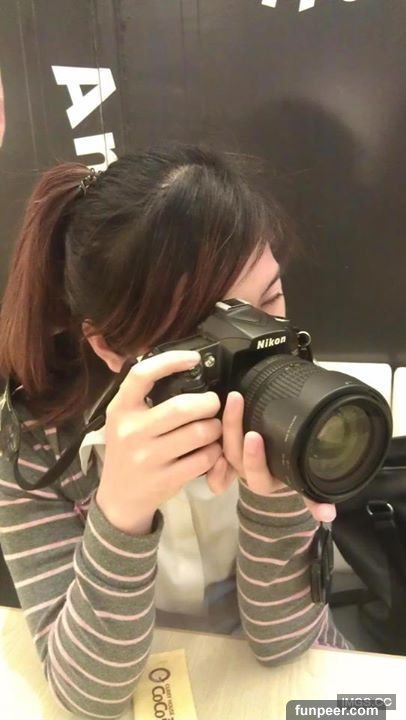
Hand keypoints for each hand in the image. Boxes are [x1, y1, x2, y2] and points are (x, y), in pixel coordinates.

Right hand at [97, 351, 223, 533]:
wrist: (119, 496)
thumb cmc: (128, 449)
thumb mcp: (124, 419)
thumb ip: (144, 397)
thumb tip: (182, 367)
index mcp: (121, 409)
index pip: (141, 375)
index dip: (170, 361)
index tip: (193, 359)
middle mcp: (131, 432)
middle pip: (182, 407)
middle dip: (208, 402)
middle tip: (213, 404)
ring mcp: (148, 458)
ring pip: (199, 433)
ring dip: (215, 428)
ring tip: (213, 428)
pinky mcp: (165, 479)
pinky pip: (204, 459)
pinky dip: (214, 452)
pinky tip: (210, 449)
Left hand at [211, 391, 335, 523]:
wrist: (280, 468)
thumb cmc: (293, 471)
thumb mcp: (303, 485)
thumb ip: (314, 498)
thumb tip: (329, 515)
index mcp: (264, 482)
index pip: (256, 474)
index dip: (253, 458)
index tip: (254, 436)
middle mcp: (245, 471)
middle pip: (234, 454)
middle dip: (234, 429)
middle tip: (239, 402)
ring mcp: (233, 458)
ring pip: (222, 442)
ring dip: (226, 420)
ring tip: (233, 397)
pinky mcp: (227, 445)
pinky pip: (213, 441)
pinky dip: (214, 427)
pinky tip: (218, 408)